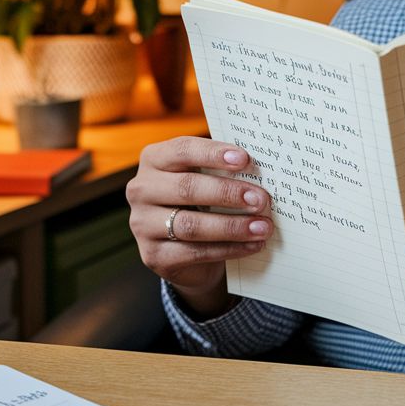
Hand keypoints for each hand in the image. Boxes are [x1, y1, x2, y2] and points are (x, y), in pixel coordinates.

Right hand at [126, 137, 272, 318]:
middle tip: (261, 199)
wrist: (183, 249)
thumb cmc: (200, 201)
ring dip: (233, 226)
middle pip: (186, 188)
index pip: (182, 150)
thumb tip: (261, 171)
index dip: (213, 154)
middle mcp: (141, 189)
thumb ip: (223, 170)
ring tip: (262, 227)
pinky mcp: (153, 255)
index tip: (244, 159)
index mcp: (154, 159)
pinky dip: (229, 249)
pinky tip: (252, 245)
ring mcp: (142, 224)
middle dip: (228, 193)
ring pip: (191, 225)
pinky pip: (195, 252)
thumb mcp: (206, 178)